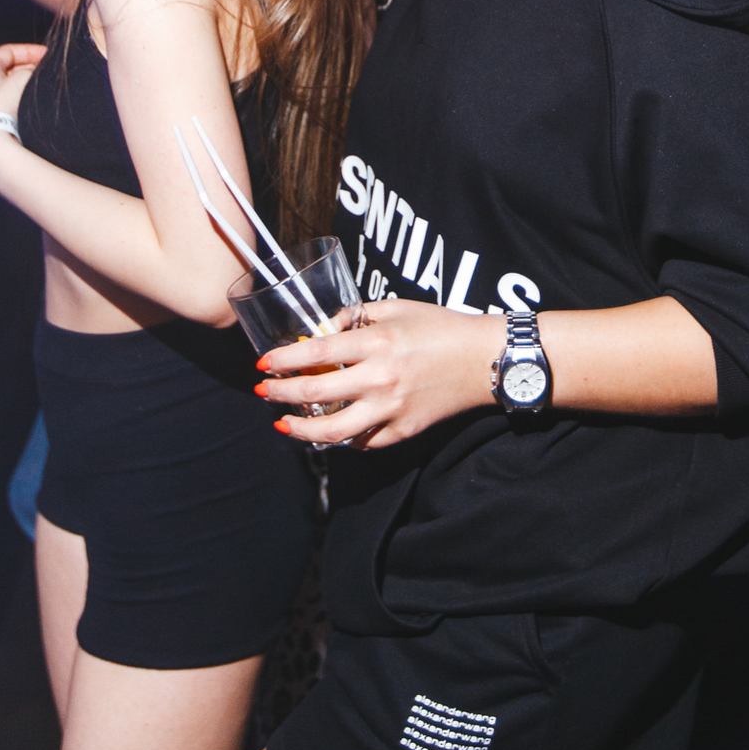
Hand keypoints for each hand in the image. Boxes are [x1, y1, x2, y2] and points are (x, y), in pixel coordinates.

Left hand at [0, 43, 46, 183]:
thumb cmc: (2, 107)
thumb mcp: (23, 78)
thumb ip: (33, 70)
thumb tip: (39, 72)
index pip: (8, 51)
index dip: (30, 51)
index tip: (48, 56)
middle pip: (9, 70)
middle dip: (29, 70)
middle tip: (46, 73)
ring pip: (10, 89)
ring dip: (26, 88)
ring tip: (42, 91)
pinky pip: (8, 106)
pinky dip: (21, 104)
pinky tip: (33, 109)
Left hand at [257, 299, 501, 449]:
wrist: (483, 360)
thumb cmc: (442, 327)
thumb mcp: (398, 308)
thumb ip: (357, 316)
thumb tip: (324, 329)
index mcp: (377, 343)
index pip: (315, 353)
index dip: (283, 359)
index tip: (264, 362)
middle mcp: (380, 379)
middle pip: (314, 394)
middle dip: (280, 393)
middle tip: (264, 390)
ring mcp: (391, 410)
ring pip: (332, 432)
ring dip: (299, 430)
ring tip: (282, 423)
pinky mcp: (402, 431)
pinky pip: (362, 441)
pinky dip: (341, 438)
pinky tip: (329, 429)